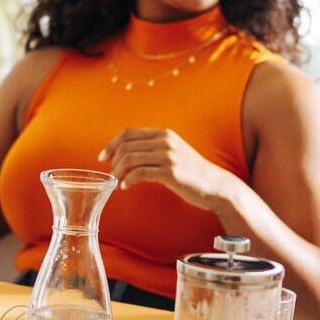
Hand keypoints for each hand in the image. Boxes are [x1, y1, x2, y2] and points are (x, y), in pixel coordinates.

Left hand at [99, 128, 233, 215]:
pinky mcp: (171, 172)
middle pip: (126, 145)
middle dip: (114, 160)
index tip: (103, 157)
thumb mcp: (173, 153)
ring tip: (119, 181)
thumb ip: (153, 150)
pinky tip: (126, 187)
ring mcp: (169, 156)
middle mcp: (165, 141)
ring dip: (119, 171)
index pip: (129, 133)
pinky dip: (128, 180)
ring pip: (130, 158)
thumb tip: (126, 156)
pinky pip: (140, 173)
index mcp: (164, 134)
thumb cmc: (191, 173)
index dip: (112, 144)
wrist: (215, 186)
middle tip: (114, 173)